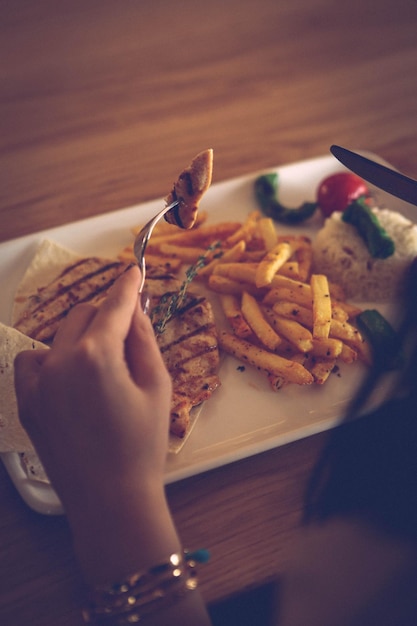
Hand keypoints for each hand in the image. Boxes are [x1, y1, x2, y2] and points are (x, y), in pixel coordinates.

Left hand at [14, 266, 174, 576]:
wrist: (110, 500)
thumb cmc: (143, 445)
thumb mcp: (158, 386)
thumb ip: (143, 340)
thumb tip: (134, 310)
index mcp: (97, 355)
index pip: (114, 305)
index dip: (127, 285)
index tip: (134, 271)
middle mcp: (60, 361)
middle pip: (84, 314)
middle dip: (107, 313)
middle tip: (129, 328)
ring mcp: (38, 383)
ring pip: (59, 335)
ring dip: (82, 335)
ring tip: (103, 362)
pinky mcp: (27, 402)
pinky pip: (33, 361)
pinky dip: (52, 357)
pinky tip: (70, 375)